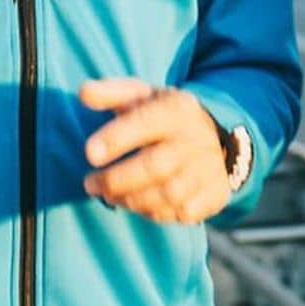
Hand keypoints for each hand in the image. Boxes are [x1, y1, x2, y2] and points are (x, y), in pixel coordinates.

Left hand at [81, 78, 234, 222]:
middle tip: (90, 184)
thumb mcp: (144, 96)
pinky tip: (141, 204)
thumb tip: (84, 92)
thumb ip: (113, 93)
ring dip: (131, 200)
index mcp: (177, 110)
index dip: (117, 138)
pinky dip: (156, 213)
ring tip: (110, 195)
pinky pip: (182, 212)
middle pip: (155, 166)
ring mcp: (208, 168)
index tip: (90, 153)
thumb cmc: (167, 116)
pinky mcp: (215, 193)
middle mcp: (195, 139)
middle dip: (115, 180)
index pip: (146, 122)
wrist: (220, 135)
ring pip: (168, 194)